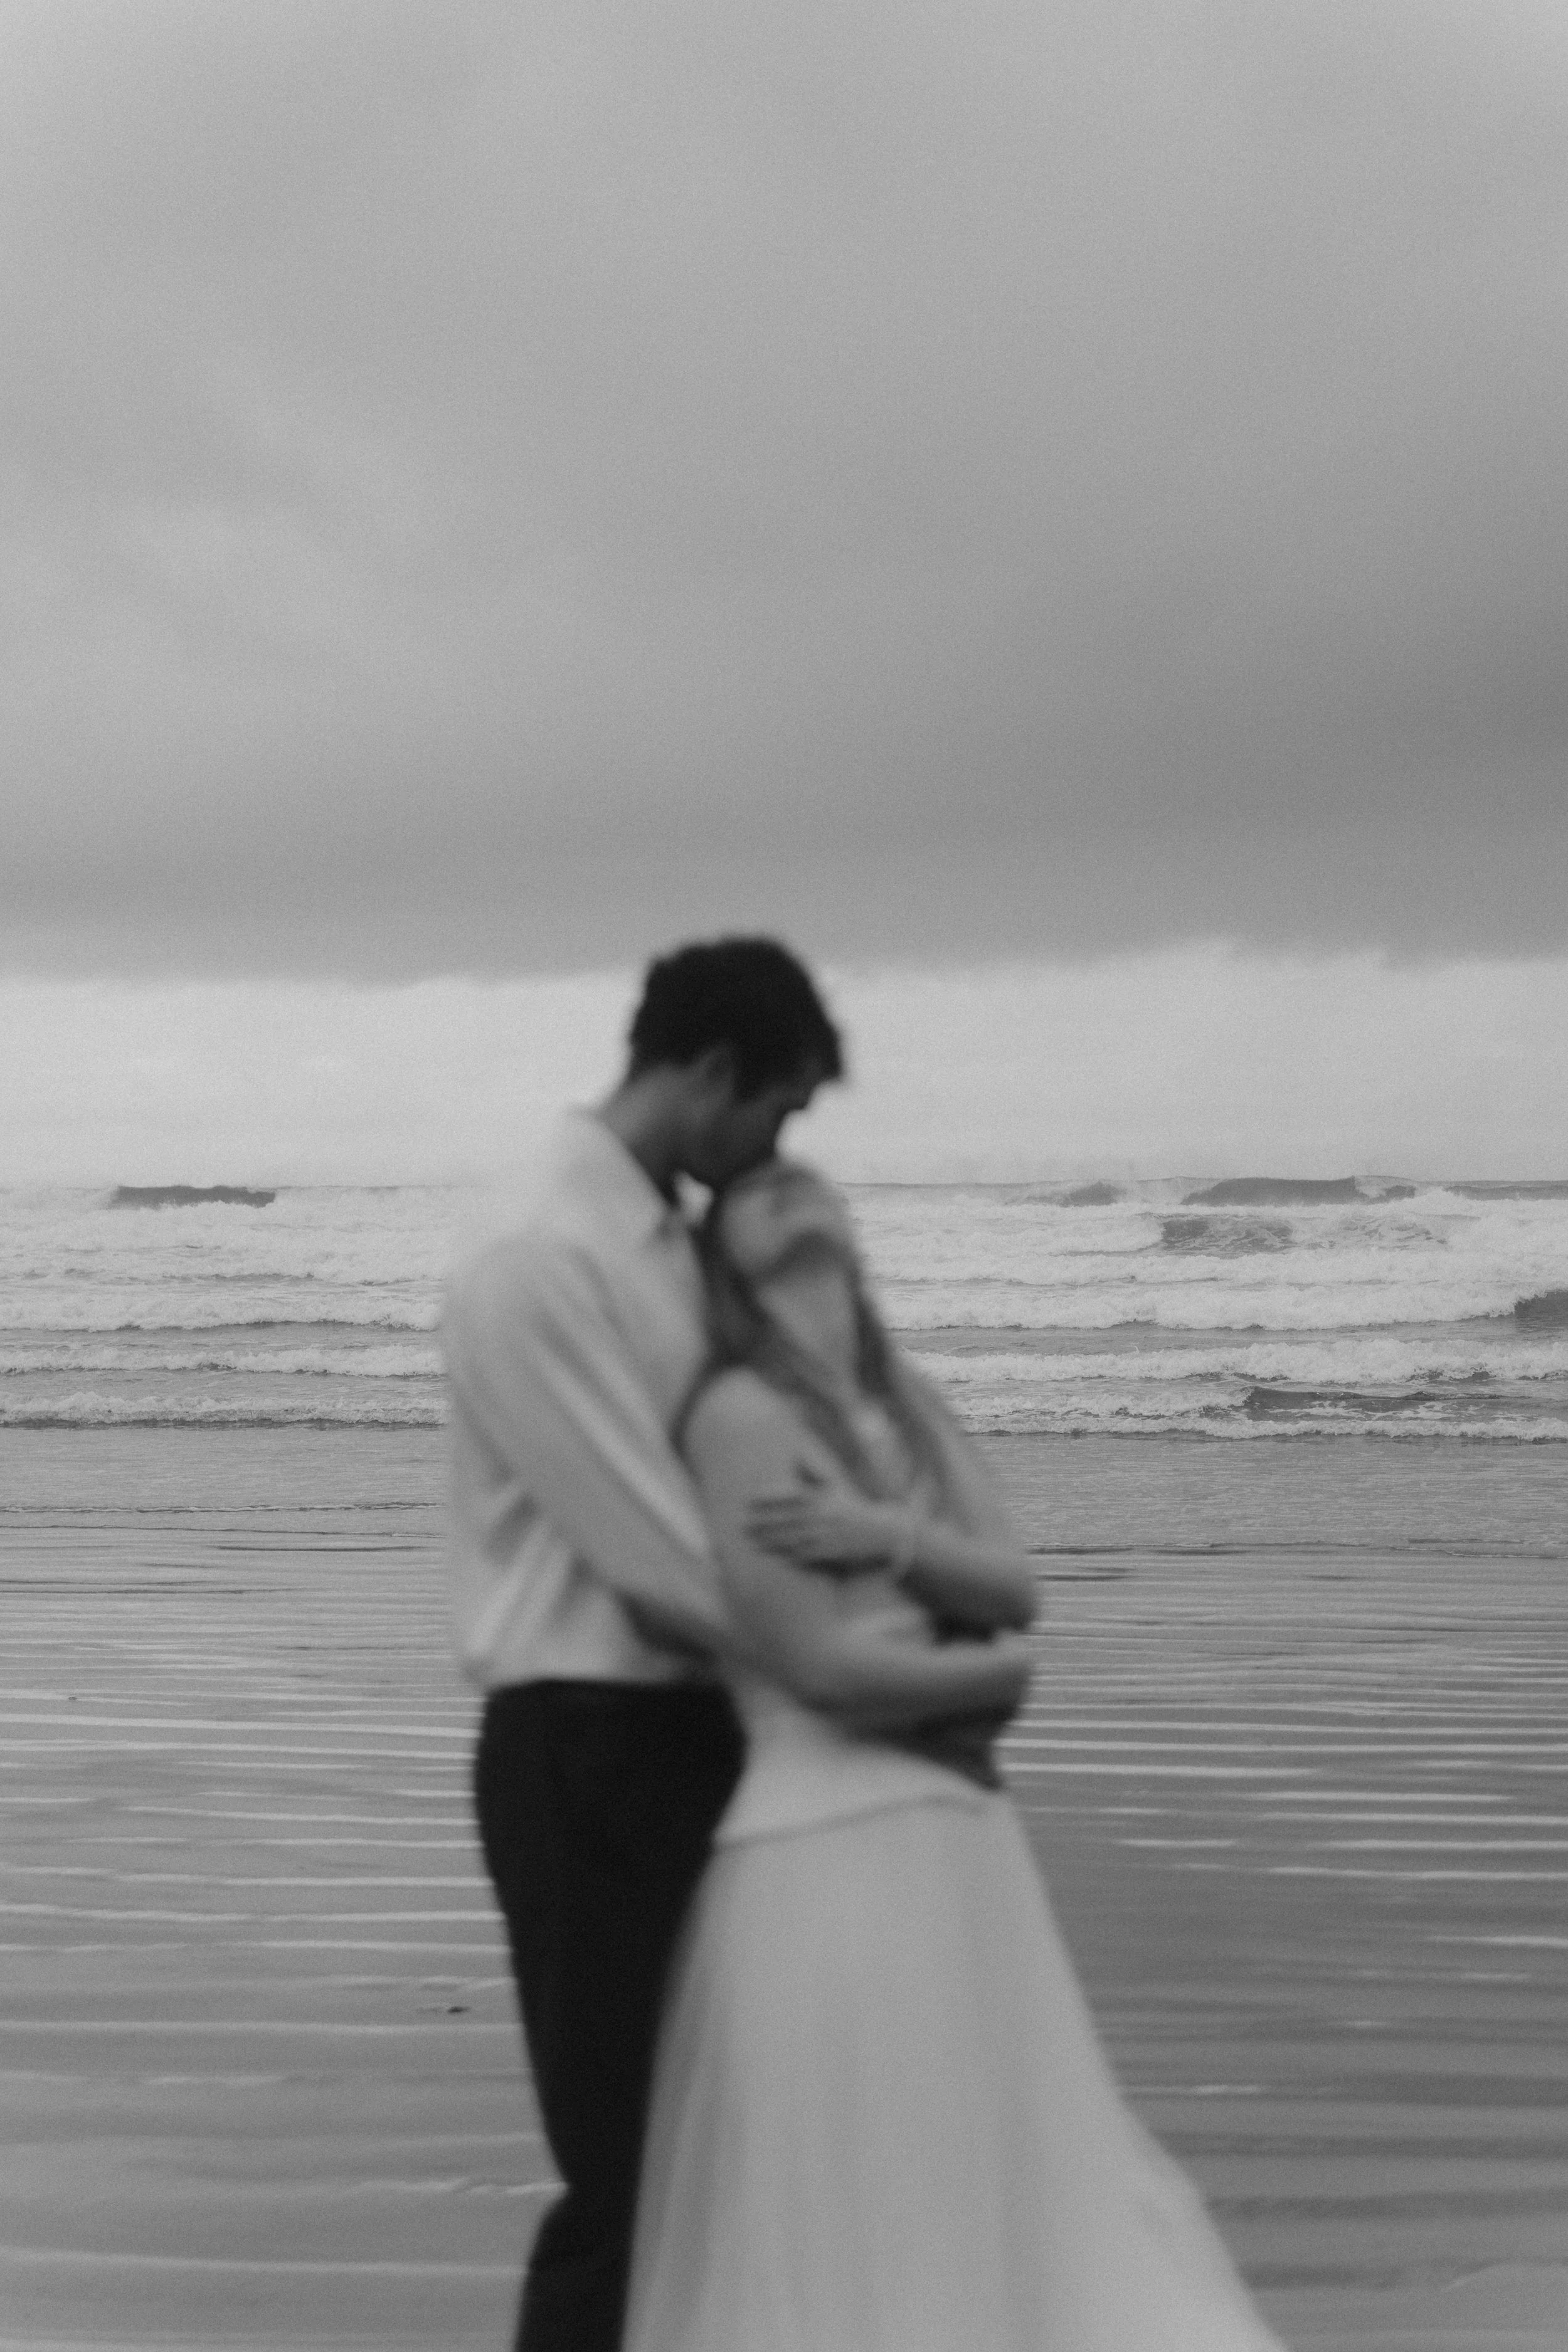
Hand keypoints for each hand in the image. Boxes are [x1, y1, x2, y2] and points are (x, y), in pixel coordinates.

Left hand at [745, 1478, 909, 1576]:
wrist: (878, 1531)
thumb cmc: (848, 1507)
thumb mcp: (833, 1485)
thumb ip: (811, 1471)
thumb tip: (794, 1454)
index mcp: (822, 1497)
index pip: (790, 1495)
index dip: (769, 1498)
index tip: (749, 1499)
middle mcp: (823, 1515)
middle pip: (787, 1519)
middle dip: (763, 1521)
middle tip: (742, 1523)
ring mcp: (826, 1535)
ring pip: (793, 1537)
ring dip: (770, 1539)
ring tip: (751, 1539)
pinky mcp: (830, 1552)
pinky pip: (805, 1554)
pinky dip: (788, 1554)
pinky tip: (772, 1555)